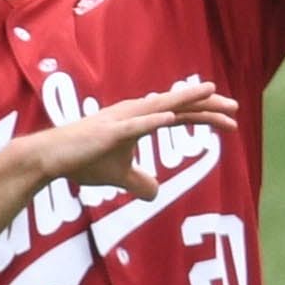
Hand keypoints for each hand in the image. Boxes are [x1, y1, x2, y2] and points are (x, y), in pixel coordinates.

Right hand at [19, 80, 237, 198]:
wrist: (49, 159)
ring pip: (161, 106)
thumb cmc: (82, 161)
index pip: (181, 114)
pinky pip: (135, 125)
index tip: (231, 122)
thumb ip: (138, 181)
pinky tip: (171, 117)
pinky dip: (153, 120)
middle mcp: (135, 113)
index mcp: (139, 120)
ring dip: (187, 99)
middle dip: (208, 105)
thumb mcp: (118, 176)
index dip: (206, 116)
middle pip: (178, 105)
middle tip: (235, 108)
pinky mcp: (109, 131)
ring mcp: (122, 120)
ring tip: (211, 92)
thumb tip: (155, 192)